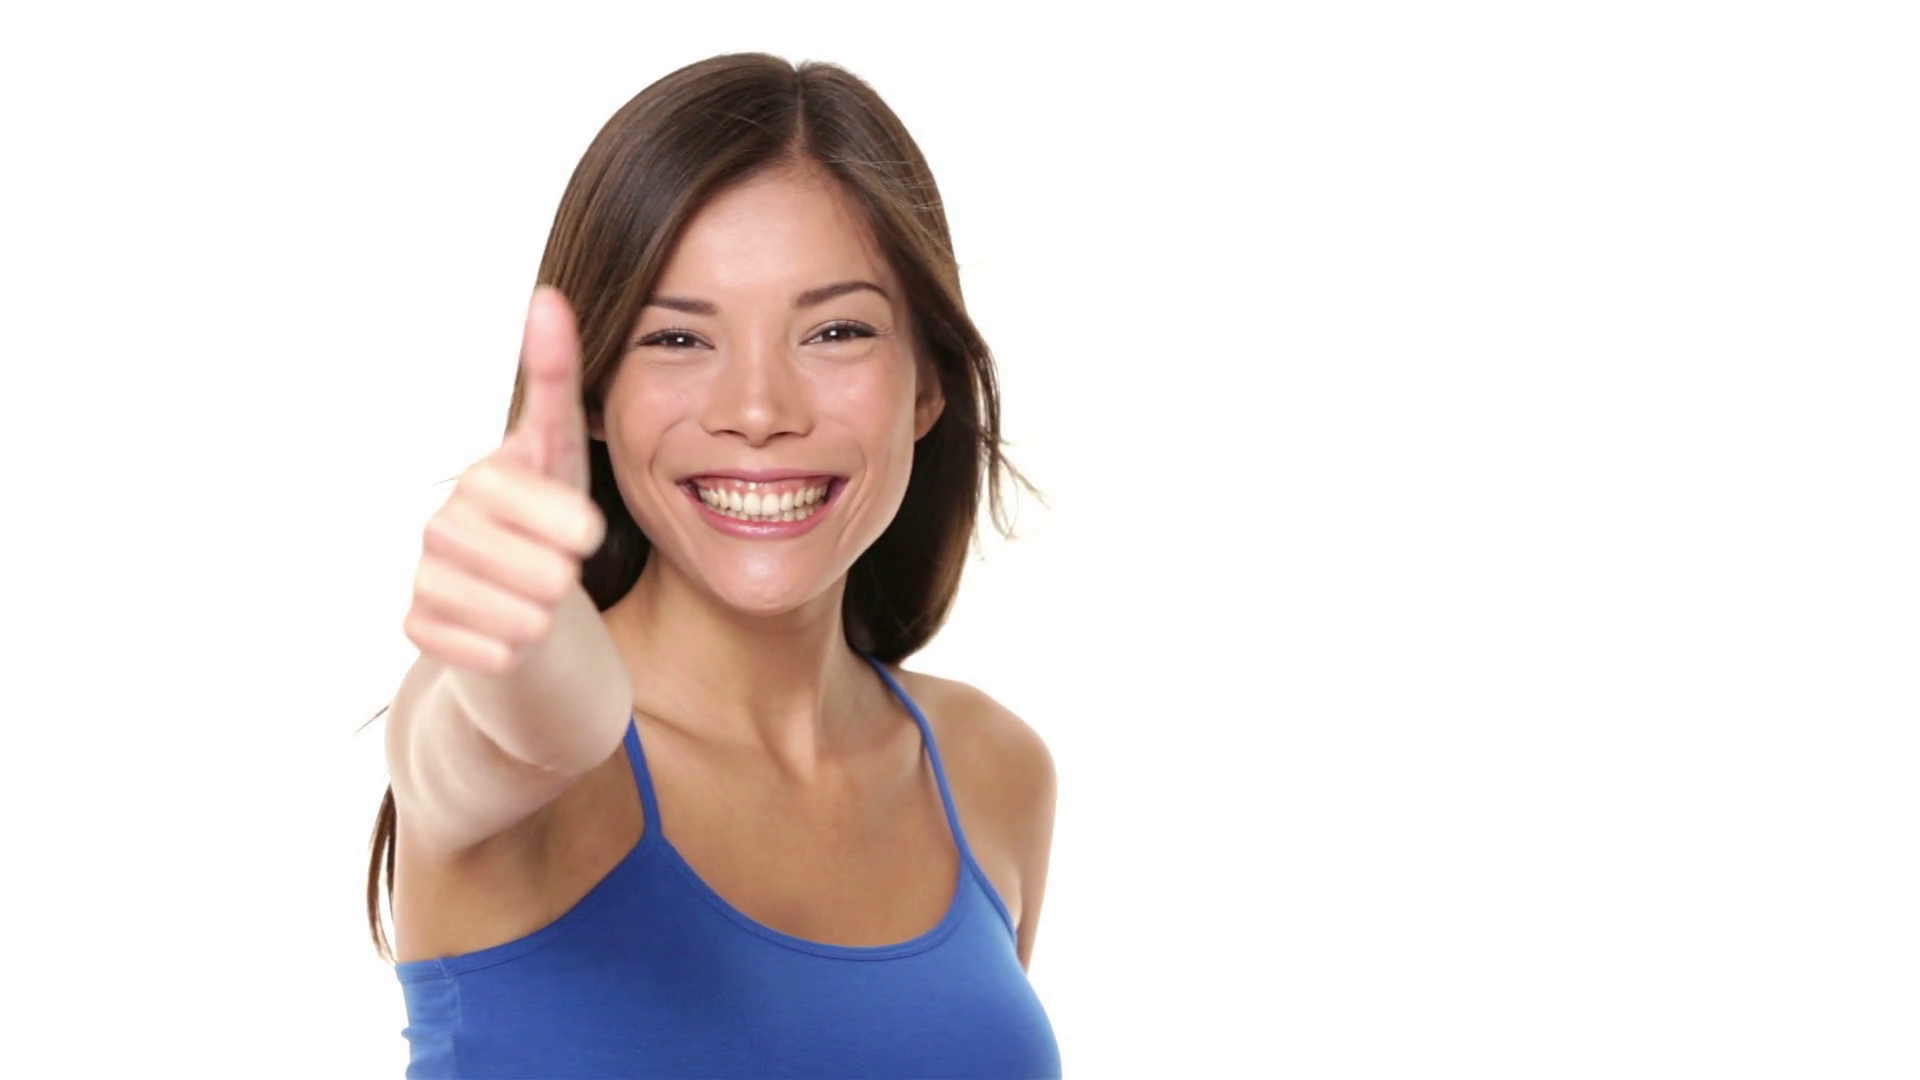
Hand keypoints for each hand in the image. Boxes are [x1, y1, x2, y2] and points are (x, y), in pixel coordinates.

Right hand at [404, 287, 604, 673]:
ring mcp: (425, 573)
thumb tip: (545, 296)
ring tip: (542, 603)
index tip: (589, 539)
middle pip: (522, 562)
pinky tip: (511, 635)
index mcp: (484, 475)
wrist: (528, 611)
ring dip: (539, 616)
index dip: (554, 518)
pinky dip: (510, 651)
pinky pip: (482, 651)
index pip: (507, 489)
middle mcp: (443, 519)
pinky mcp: (417, 626)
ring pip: (512, 614)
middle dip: (558, 575)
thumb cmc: (551, 525)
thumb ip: (557, 383)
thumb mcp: (566, 457)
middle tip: (564, 573)